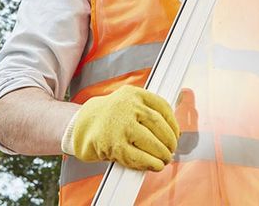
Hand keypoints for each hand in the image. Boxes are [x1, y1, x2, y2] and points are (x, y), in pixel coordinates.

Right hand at [65, 85, 179, 170]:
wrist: (82, 125)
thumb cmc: (111, 115)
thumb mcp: (130, 102)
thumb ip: (149, 110)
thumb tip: (174, 131)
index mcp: (134, 93)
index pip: (162, 106)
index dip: (173, 122)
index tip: (176, 133)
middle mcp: (127, 106)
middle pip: (157, 123)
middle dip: (169, 139)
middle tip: (172, 148)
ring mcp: (120, 125)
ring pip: (149, 140)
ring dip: (161, 152)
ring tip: (165, 158)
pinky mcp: (113, 144)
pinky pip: (136, 156)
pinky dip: (149, 163)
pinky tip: (155, 165)